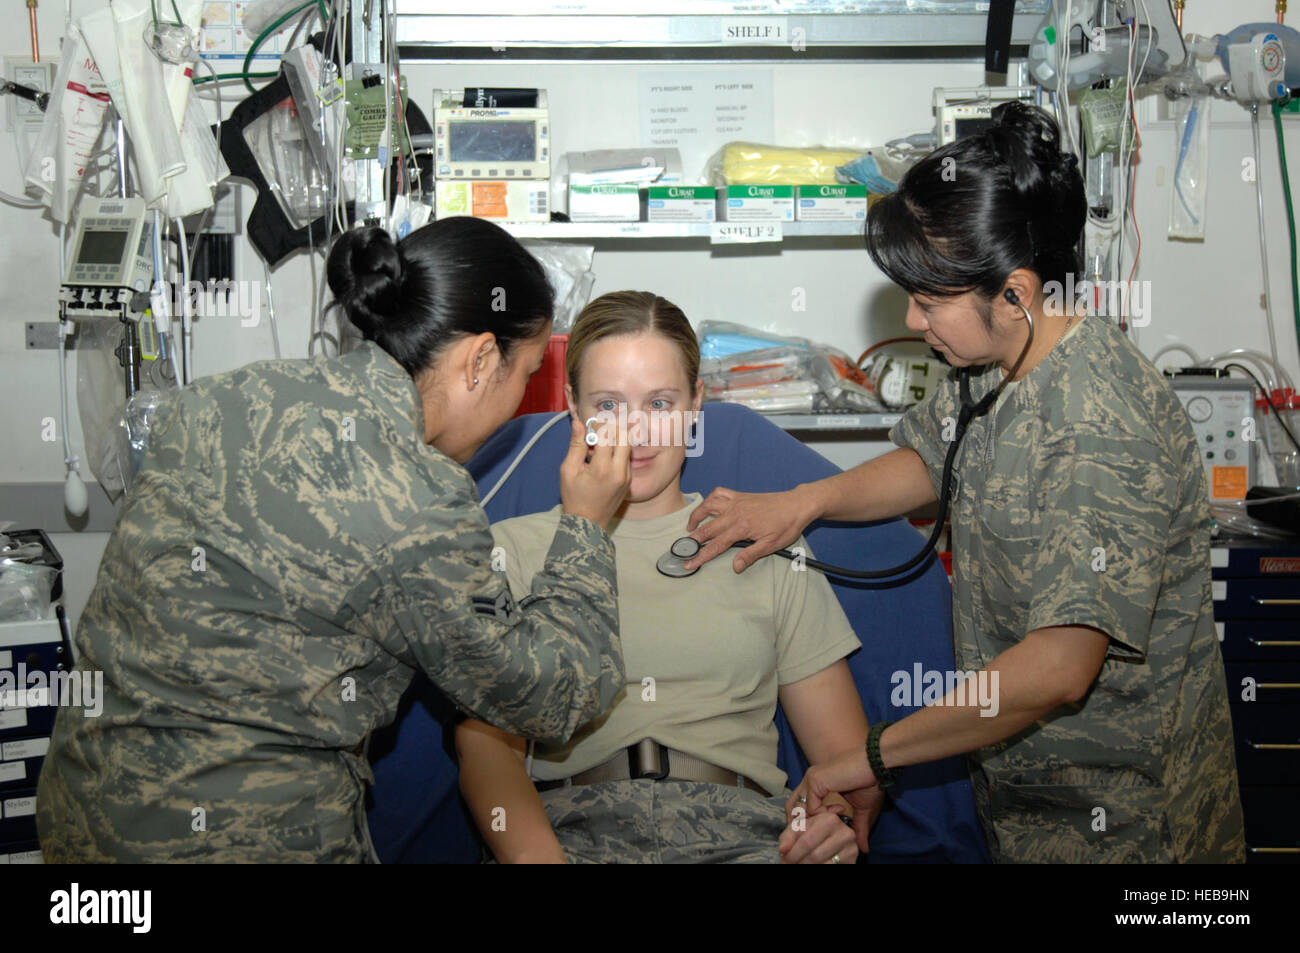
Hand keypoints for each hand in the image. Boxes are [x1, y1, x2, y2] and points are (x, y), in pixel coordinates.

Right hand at [560, 416, 630, 530]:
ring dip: (615, 439)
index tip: (589, 424)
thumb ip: (576, 446)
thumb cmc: (574, 498)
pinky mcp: (629, 480)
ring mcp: (627, 477)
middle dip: (611, 428)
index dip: (597, 425)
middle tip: (598, 429)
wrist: (588, 523)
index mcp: (603, 469)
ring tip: (599, 443)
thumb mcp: (568, 471)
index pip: (607, 435)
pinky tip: (603, 456)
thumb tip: (579, 424)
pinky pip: (626, 458)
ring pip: (627, 446)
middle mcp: (620, 472)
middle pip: (624, 437)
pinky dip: (616, 451)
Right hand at [682, 485, 817, 572]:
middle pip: (707, 528)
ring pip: (708, 506)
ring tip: (690, 526)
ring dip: (696, 516)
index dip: (701, 556)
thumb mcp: (771, 546)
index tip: (689, 563)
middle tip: (683, 548)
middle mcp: (735, 513)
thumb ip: (750, 555)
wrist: (797, 505)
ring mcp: (736, 502)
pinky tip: (708, 505)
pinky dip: (711, 498)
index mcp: (742, 528)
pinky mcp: (740, 495)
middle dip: (693, 539)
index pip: (716, 545)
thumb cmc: (786, 526)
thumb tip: (734, 567)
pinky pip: (719, 493)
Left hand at [777, 805, 858, 864]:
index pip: (806, 842)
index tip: (783, 861)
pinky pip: (832, 868)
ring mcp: (850, 847)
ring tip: (799, 865)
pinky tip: (812, 866)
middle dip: (798, 863)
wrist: (836, 837)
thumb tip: (782, 850)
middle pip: (814, 856)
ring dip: (807, 867)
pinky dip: (818, 869)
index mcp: (829, 819)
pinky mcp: (853, 859)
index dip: (792, 854)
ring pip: (822, 865)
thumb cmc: (815, 831)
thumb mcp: (801, 828)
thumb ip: (789, 837)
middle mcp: (843, 832)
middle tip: (789, 866)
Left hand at [786, 747, 879, 852]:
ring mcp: (811, 779)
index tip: (814, 836)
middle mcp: (810, 779)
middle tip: (812, 838)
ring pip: (798, 808)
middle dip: (798, 826)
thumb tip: (864, 849)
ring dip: (812, 823)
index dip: (802, 822)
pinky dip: (823, 815)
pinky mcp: (816, 780)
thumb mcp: (861, 810)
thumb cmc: (870, 781)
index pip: (797, 805)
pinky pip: (811, 806)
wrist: (876, 763)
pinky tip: (840, 810)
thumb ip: (857, 827)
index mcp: (817, 783)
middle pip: (791, 806)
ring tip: (829, 826)